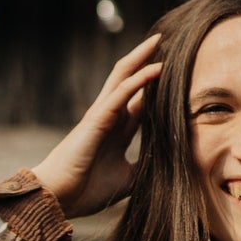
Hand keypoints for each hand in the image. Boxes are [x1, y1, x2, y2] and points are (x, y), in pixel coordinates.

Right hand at [32, 34, 160, 217]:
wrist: (61, 199)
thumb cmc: (87, 190)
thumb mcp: (128, 180)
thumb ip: (145, 168)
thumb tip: (169, 168)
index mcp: (117, 130)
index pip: (141, 101)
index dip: (157, 87)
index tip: (179, 74)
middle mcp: (110, 117)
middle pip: (131, 80)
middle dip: (147, 61)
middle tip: (169, 45)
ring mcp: (102, 115)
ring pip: (123, 77)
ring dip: (142, 58)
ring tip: (159, 41)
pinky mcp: (96, 119)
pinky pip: (120, 93)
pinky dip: (138, 80)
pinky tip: (156, 69)